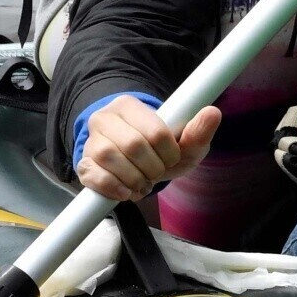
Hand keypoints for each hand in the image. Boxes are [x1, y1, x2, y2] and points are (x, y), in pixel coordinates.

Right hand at [76, 95, 221, 200]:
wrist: (137, 164)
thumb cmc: (162, 151)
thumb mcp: (185, 142)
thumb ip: (198, 131)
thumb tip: (212, 112)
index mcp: (130, 105)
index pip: (156, 131)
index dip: (169, 153)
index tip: (172, 158)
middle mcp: (105, 118)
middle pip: (133, 145)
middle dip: (152, 167)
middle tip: (158, 173)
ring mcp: (91, 140)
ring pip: (110, 158)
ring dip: (134, 179)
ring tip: (144, 182)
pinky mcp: (83, 163)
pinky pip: (94, 176)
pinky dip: (115, 188)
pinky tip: (127, 191)